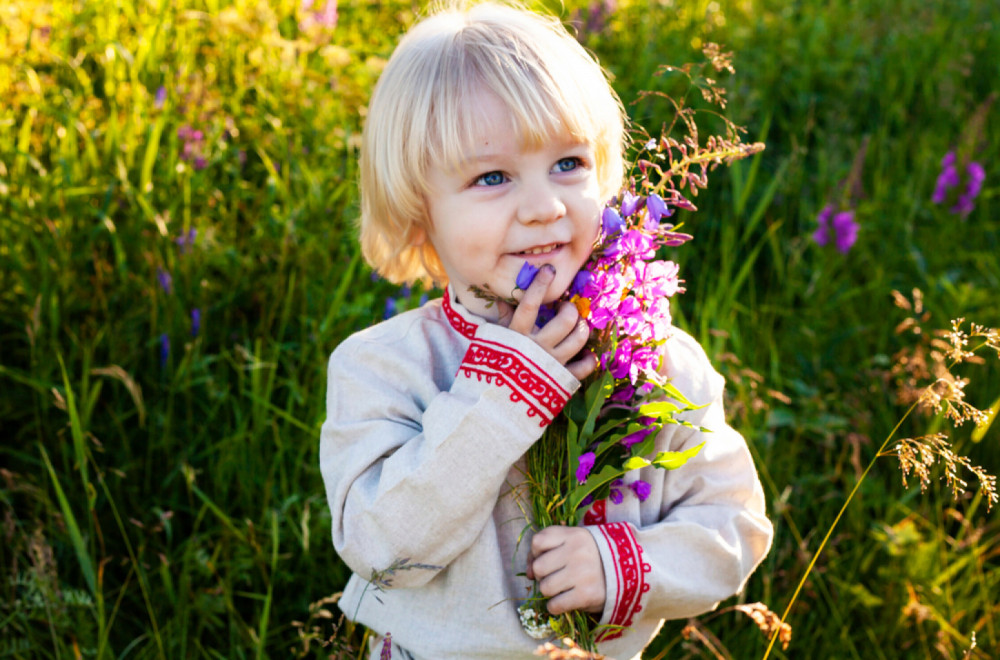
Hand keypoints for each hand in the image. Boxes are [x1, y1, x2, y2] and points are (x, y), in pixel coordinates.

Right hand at [497, 265, 596, 380]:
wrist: (493, 407)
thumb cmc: (491, 369)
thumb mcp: (491, 342)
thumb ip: (501, 320)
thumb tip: (502, 297)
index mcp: (517, 336)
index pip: (530, 303)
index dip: (540, 284)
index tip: (549, 270)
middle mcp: (537, 348)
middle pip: (564, 320)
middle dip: (569, 310)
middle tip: (566, 310)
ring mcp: (551, 364)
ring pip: (578, 339)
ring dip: (582, 329)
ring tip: (577, 327)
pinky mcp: (561, 381)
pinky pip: (583, 367)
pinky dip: (588, 360)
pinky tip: (586, 355)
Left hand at [526, 525, 605, 615]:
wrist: (629, 573)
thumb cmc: (595, 557)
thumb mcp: (575, 542)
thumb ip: (549, 549)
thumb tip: (526, 573)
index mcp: (573, 535)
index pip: (538, 541)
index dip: (535, 553)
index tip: (545, 559)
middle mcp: (577, 551)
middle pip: (538, 567)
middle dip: (541, 575)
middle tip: (554, 576)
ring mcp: (581, 573)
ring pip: (545, 587)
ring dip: (549, 592)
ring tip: (562, 589)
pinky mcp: (586, 595)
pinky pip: (555, 605)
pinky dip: (555, 606)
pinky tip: (565, 601)